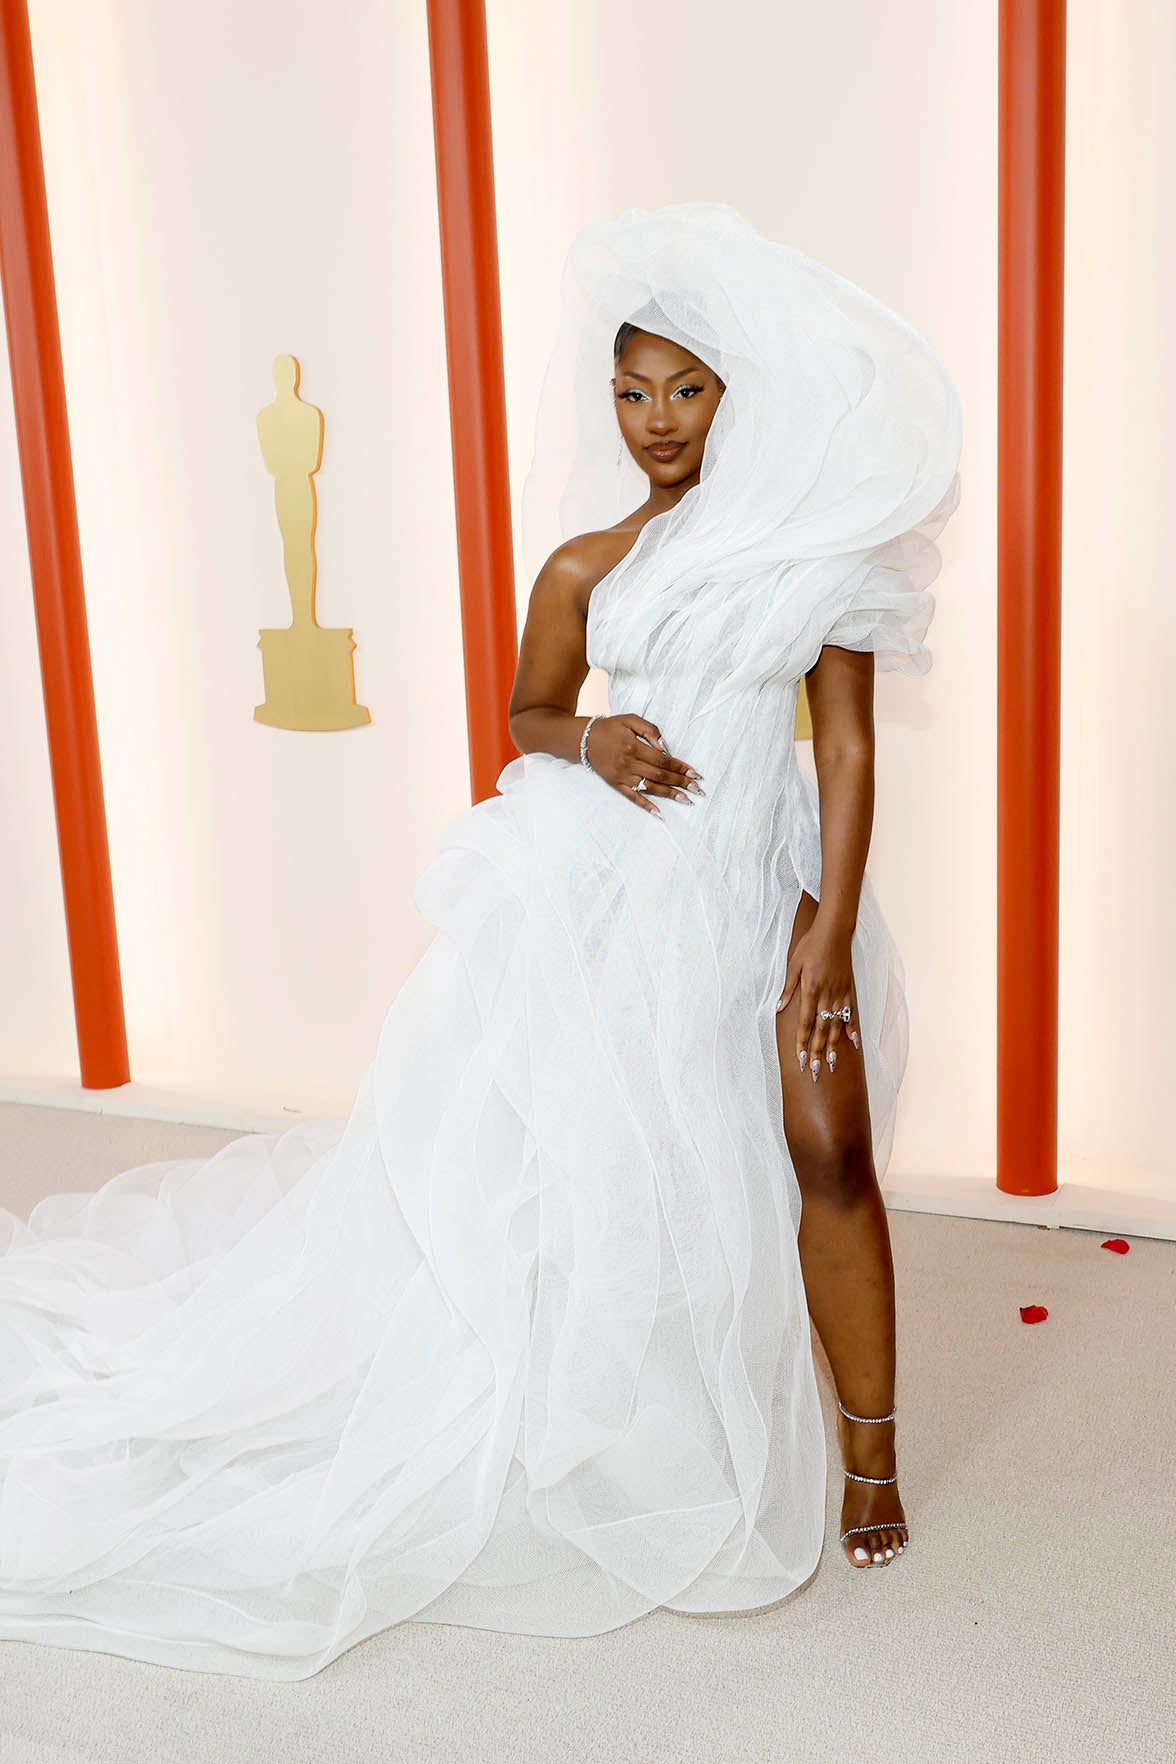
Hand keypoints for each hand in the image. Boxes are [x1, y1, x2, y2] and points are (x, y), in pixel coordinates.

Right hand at [584, 714, 704, 816]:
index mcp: (634, 746)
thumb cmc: (610, 727)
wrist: (583, 739)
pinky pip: (633, 797)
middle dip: (681, 782)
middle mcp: (629, 764)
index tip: (694, 772)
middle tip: (698, 789)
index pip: (663, 759)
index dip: (680, 766)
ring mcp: (622, 776)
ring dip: (670, 794)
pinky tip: (659, 813)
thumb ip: (650, 730)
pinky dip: (646, 806)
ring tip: (686, 800)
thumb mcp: (630, 720)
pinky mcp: (616, 784)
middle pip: (660, 775)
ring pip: (650, 787)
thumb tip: (666, 748)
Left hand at [775, 916, 861, 1079]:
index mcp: (810, 990)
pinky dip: (852, 1028)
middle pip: (821, 1030)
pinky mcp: (848, 989)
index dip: (802, 1042)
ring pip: (836, 1025)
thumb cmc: (811, 945)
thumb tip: (779, 1008)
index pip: (805, 1023)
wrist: (834, 930)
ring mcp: (839, 994)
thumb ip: (788, 989)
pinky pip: (851, 1013)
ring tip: (832, 1064)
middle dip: (817, 1052)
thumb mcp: (793, 965)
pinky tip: (853, 1043)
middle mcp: (826, 996)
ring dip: (833, 1046)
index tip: (800, 1059)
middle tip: (815, 1071)